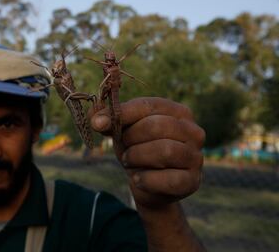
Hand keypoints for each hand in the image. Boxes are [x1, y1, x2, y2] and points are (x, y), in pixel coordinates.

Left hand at [89, 97, 204, 207]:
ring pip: (165, 150)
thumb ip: (108, 120)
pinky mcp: (193, 181)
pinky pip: (169, 179)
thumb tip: (95, 118)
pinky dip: (147, 179)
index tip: (98, 123)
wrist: (150, 186)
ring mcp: (196, 157)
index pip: (147, 106)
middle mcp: (193, 131)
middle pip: (157, 126)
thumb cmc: (138, 150)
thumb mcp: (122, 132)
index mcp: (177, 112)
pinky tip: (138, 179)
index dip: (121, 114)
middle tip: (124, 148)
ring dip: (138, 157)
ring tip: (130, 161)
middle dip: (131, 138)